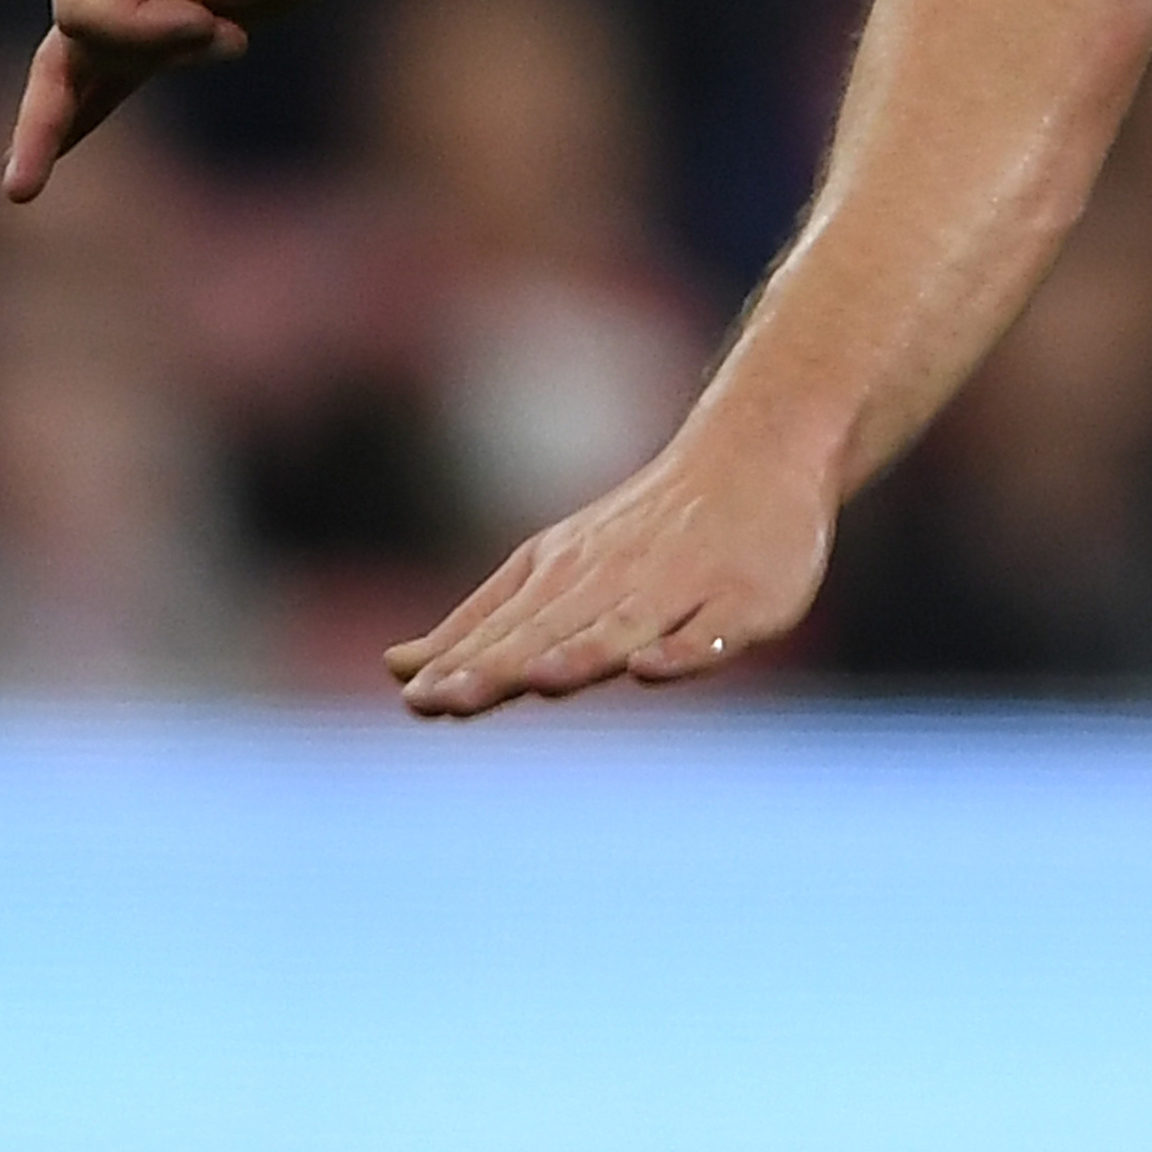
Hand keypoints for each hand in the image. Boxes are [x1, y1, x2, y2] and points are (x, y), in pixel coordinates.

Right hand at [1, 0, 382, 201]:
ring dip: (128, 90)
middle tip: (19, 191)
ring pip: (92, 64)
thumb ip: (143, 15)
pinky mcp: (167, 13)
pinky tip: (59, 146)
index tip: (209, 18)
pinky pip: (118, 68)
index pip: (81, 8)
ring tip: (72, 147)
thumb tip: (119, 66)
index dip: (141, 31)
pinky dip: (93, 107)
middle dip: (46, 118)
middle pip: (71, 43)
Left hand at [386, 435, 832, 717]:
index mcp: (564, 575)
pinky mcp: (745, 601)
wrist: (754, 452)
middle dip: (501, 666)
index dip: (463, 665)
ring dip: (581, 655)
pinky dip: (681, 651)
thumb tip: (397, 668)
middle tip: (448, 699)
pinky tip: (650, 669)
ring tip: (541, 680)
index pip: (506, 628)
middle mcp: (615, 580)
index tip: (417, 699)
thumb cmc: (643, 526)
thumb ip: (483, 622)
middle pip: (553, 630)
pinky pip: (710, 632)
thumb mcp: (552, 563)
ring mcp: (681, 590)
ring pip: (624, 627)